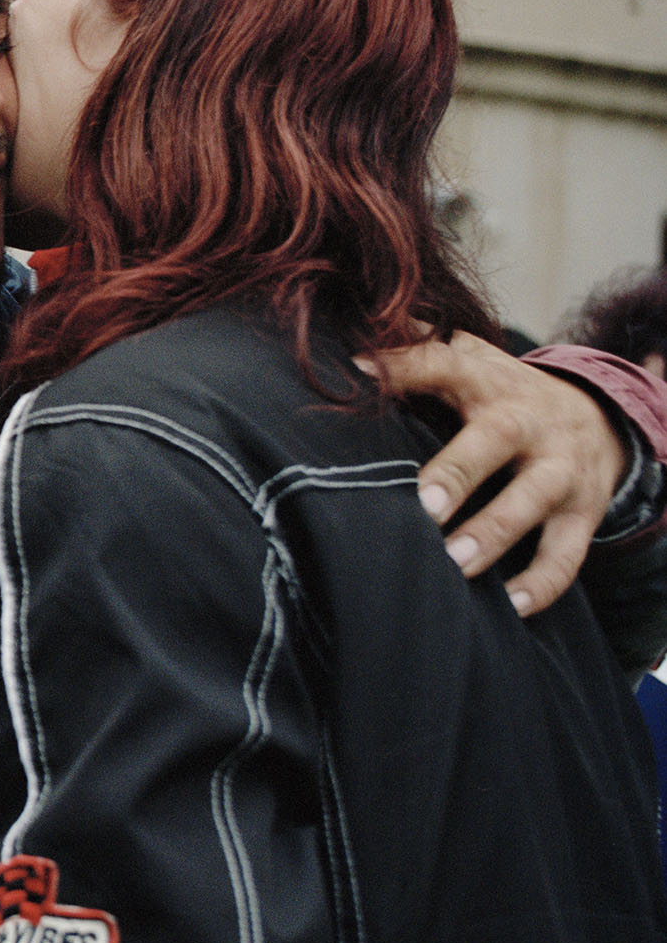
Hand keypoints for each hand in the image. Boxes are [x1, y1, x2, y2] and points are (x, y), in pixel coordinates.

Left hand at [361, 332, 625, 616]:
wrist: (598, 417)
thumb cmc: (502, 396)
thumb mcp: (469, 365)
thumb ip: (415, 351)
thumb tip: (345, 336)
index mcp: (485, 381)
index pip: (443, 363)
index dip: (402, 365)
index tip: (356, 371)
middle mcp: (527, 421)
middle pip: (493, 441)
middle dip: (457, 474)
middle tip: (422, 507)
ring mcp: (560, 468)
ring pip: (532, 500)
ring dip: (493, 535)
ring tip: (454, 565)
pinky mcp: (584, 512)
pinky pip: (567, 553)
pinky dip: (541, 584)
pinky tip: (510, 606)